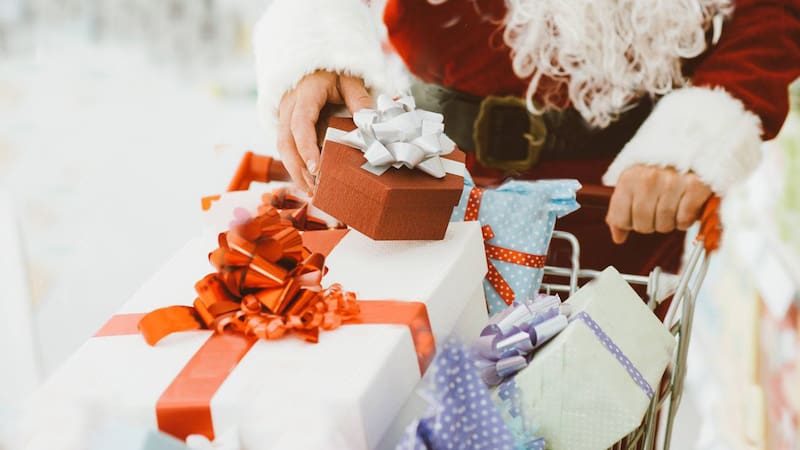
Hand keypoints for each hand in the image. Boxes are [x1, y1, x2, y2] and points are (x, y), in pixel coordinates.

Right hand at [277, 71, 372, 193]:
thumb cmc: (335, 73)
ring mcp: (283, 115)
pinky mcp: (285, 123)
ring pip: (282, 147)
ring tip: (311, 191)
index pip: (300, 124)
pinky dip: (294, 164)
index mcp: (305, 93)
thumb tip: (369, 124)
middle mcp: (289, 105)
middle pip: (286, 141)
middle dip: (297, 168)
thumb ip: (360, 100)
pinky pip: (285, 146)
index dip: (307, 147)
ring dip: (294, 170)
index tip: (316, 168)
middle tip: (314, 189)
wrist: (314, 63)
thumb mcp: (351, 81)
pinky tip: (307, 180)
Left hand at [606, 165, 712, 243]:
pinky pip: (684, 221)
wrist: (690, 143)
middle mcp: (649, 180)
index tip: (633, 218)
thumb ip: (621, 208)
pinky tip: (685, 206)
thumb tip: (618, 237)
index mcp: (629, 178)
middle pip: (643, 225)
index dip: (627, 224)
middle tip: (656, 211)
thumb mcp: (633, 181)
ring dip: (668, 222)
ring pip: (665, 225)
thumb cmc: (658, 167)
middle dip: (649, 224)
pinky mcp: (695, 187)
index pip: (620, 219)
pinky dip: (685, 219)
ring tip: (672, 205)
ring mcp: (673, 183)